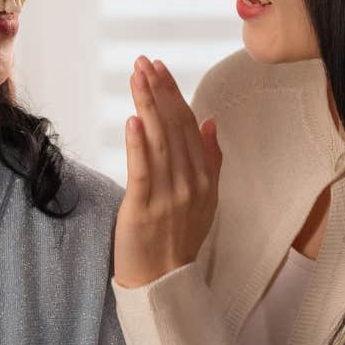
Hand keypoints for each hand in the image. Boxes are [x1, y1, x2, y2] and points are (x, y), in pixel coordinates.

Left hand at [114, 55, 221, 289]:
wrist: (163, 282)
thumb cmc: (179, 239)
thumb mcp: (206, 199)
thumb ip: (210, 159)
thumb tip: (210, 121)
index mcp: (204, 176)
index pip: (188, 124)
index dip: (173, 94)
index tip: (159, 68)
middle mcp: (189, 182)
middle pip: (174, 127)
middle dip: (159, 90)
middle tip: (144, 62)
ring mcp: (168, 195)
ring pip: (159, 141)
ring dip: (148, 105)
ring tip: (136, 76)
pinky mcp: (144, 208)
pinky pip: (142, 171)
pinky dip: (139, 143)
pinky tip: (133, 119)